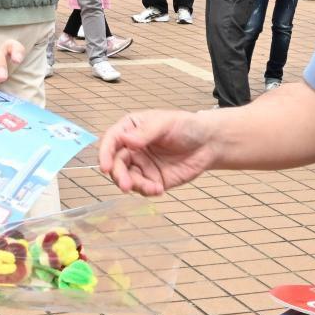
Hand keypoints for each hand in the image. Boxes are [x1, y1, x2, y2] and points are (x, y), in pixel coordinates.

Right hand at [99, 109, 218, 195]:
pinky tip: (158, 189)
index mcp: (130, 129)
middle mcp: (131, 148)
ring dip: (134, 186)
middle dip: (119, 175)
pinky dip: (147, 191)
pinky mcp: (152, 180)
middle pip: (116, 164)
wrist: (209, 144)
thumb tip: (126, 140)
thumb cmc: (187, 126)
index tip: (105, 167)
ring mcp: (141, 165)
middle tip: (126, 185)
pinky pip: (143, 188)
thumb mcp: (166, 123)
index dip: (105, 154)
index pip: (111, 141)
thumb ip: (146, 132)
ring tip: (151, 188)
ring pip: (127, 179)